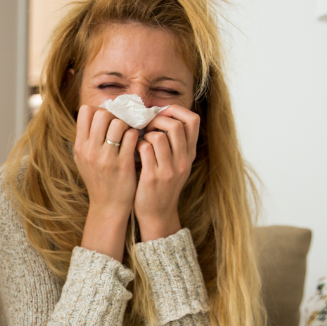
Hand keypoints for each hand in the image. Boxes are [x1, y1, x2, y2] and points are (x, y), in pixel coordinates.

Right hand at [74, 105, 140, 261]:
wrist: (107, 206)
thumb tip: (95, 114)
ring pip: (118, 123)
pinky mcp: (123, 164)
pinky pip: (132, 137)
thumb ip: (87, 139)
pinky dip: (136, 135)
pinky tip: (137, 142)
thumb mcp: (84, 160)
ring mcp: (107, 157)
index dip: (99, 110)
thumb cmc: (98, 180)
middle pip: (102, 114)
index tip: (108, 119)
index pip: (86, 112)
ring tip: (130, 133)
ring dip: (128, 124)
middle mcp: (90, 150)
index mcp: (80, 147)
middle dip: (115, 115)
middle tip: (122, 125)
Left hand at [133, 105, 199, 240]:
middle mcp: (183, 161)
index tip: (161, 113)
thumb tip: (160, 115)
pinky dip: (136, 145)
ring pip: (157, 136)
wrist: (157, 214)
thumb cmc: (162, 185)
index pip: (193, 121)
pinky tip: (133, 150)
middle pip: (175, 125)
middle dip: (157, 120)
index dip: (176, 111)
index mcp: (189, 154)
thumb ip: (173, 144)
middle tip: (145, 125)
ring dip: (144, 133)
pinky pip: (144, 149)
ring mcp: (168, 170)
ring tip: (139, 139)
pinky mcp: (153, 177)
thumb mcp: (175, 164)